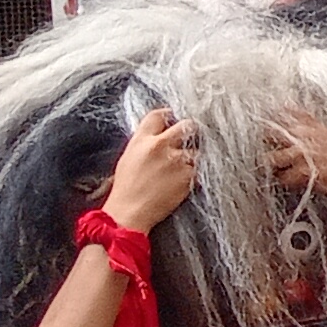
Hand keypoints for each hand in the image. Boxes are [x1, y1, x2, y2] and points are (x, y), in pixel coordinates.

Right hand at [103, 109, 197, 232]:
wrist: (130, 211)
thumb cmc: (126, 187)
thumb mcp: (129, 157)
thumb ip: (144, 142)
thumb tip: (159, 134)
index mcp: (141, 140)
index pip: (158, 116)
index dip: (168, 115)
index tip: (174, 118)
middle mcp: (160, 146)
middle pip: (186, 125)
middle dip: (192, 128)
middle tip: (194, 133)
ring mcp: (177, 161)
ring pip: (197, 148)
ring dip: (195, 154)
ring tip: (188, 162)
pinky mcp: (188, 176)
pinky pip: (200, 167)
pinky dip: (197, 171)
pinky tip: (189, 175)